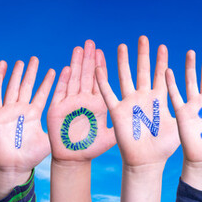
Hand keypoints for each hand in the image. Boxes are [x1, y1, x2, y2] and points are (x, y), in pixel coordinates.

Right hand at [0, 57, 55, 175]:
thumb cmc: (30, 157)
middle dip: (31, 73)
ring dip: (15, 75)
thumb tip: (75, 124)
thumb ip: (57, 130)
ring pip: (12, 88)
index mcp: (34, 114)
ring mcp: (8, 112)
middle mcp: (21, 110)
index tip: (55, 69)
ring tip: (19, 62)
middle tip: (35, 58)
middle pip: (27, 86)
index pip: (42, 93)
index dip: (48, 82)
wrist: (12, 167)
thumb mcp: (48, 141)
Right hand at [48, 40, 115, 162]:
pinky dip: (63, 81)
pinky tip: (66, 69)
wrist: (73, 160)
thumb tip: (143, 116)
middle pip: (86, 75)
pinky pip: (60, 93)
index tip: (105, 51)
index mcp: (98, 104)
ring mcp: (70, 104)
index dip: (102, 66)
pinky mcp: (57, 110)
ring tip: (79, 48)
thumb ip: (123, 124)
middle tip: (91, 42)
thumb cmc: (92, 149)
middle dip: (88, 59)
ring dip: (76, 64)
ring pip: (74, 79)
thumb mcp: (112, 137)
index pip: (100, 81)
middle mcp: (84, 101)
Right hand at [96, 36, 179, 166]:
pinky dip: (103, 83)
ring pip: (125, 77)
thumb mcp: (181, 123)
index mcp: (159, 98)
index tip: (162, 46)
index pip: (161, 74)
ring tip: (122, 46)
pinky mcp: (118, 112)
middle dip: (143, 54)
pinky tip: (99, 69)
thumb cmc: (165, 146)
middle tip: (143, 38)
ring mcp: (130, 103)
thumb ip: (190, 108)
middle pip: (143, 71)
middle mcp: (144, 97)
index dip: (162, 60)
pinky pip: (108, 95)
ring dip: (123, 62)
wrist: (147, 160)